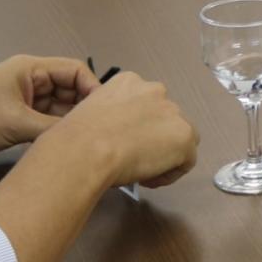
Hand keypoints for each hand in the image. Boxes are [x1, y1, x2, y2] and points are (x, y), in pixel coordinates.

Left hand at [0, 55, 100, 166]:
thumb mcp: (15, 124)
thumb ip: (52, 128)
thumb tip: (84, 137)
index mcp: (31, 69)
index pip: (75, 71)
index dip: (92, 88)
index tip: (104, 113)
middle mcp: (32, 81)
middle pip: (70, 89)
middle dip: (83, 107)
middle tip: (99, 130)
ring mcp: (25, 100)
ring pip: (59, 107)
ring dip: (70, 122)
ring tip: (88, 140)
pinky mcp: (17, 118)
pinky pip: (46, 121)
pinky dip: (56, 132)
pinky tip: (68, 145)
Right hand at [32, 71, 198, 188]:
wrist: (85, 149)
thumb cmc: (75, 137)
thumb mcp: (89, 112)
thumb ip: (109, 116)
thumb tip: (112, 135)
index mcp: (129, 81)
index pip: (144, 103)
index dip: (136, 127)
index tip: (122, 143)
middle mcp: (155, 90)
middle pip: (164, 118)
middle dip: (152, 138)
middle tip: (131, 158)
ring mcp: (174, 112)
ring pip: (178, 137)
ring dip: (163, 153)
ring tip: (140, 170)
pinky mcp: (185, 136)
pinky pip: (186, 160)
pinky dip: (169, 173)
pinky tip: (148, 179)